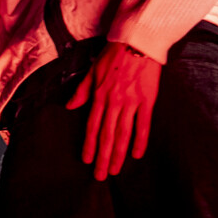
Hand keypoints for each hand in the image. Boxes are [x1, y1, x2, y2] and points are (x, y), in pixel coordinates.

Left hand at [66, 41, 160, 180]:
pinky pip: (144, 125)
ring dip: (118, 154)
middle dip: (102, 157)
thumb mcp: (92, 71)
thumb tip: (70, 105)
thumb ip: (82, 90)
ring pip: (122, 133)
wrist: (137, 42)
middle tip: (100, 175)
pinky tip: (137, 155)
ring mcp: (131, 102)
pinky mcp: (147, 100)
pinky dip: (140, 140)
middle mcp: (113, 101)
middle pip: (106, 135)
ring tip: (114, 170)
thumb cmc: (113, 54)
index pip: (92, 126)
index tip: (86, 160)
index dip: (89, 144)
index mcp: (99, 95)